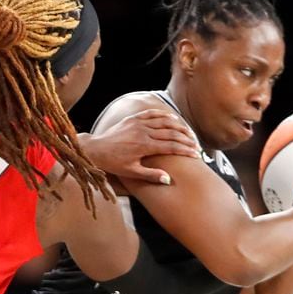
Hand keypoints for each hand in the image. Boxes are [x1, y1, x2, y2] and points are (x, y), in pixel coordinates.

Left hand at [81, 109, 199, 184]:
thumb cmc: (114, 163)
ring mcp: (138, 123)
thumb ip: (151, 175)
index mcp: (144, 146)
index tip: (195, 154)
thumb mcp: (132, 172)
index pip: (171, 147)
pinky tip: (173, 118)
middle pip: (171, 133)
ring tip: (189, 133)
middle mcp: (143, 132)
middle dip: (186, 139)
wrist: (95, 150)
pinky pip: (152, 114)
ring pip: (164, 122)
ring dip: (179, 126)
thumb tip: (168, 179)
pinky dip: (164, 115)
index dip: (185, 150)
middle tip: (196, 145)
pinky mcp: (133, 118)